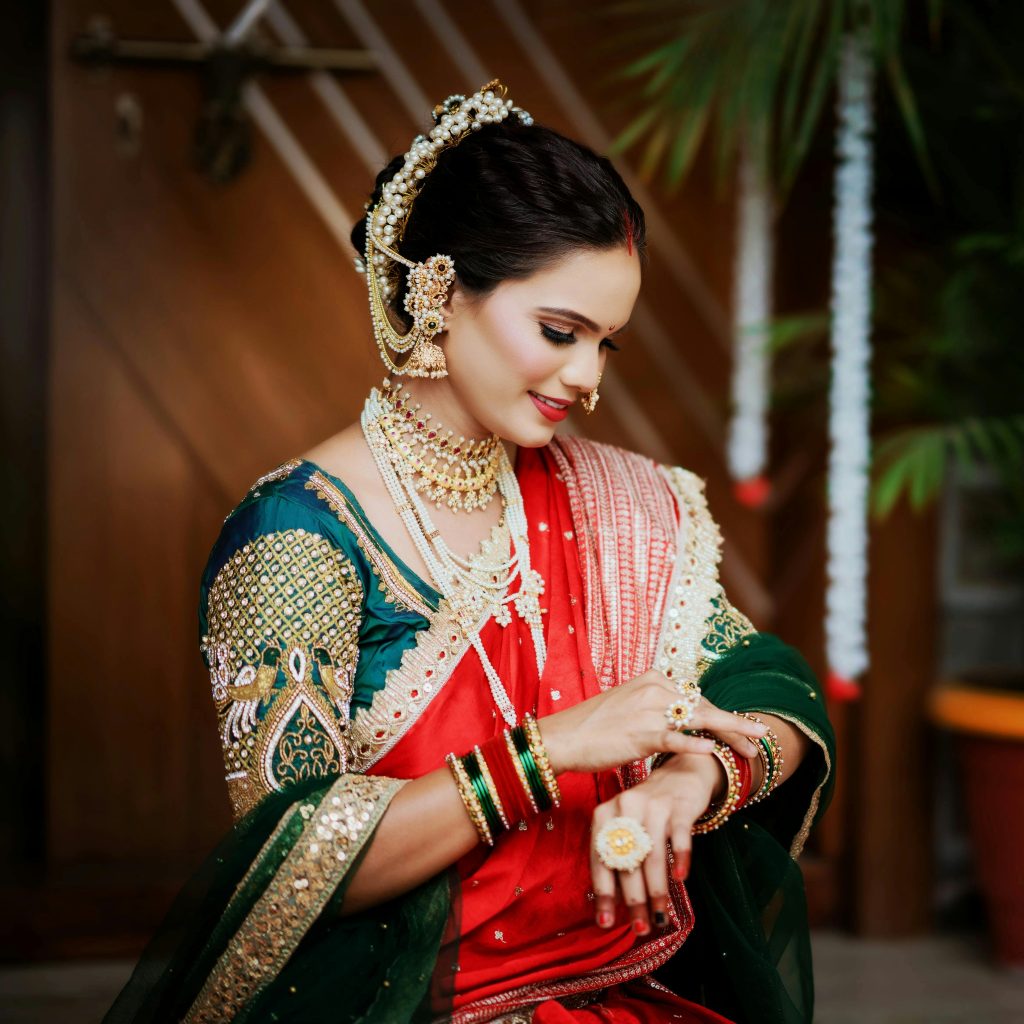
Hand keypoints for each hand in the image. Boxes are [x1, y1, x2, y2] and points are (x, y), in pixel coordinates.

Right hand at [538, 670, 766, 774]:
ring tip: (754, 747)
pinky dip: (695, 744)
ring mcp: (649, 710)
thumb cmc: (593, 726)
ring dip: (731, 733)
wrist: (563, 736)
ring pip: (700, 720)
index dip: (723, 716)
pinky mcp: (641, 733)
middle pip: (705, 707)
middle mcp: (655, 688)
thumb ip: (655, 707)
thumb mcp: (628, 706)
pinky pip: (675, 738)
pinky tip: (714, 750)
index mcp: (653, 679)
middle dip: (735, 725)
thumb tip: (679, 718)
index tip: (742, 729)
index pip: (697, 697)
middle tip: (760, 740)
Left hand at [589, 751, 722, 934]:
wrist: (679, 775)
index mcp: (604, 814)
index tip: (606, 922)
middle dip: (633, 899)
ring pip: (652, 854)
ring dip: (657, 890)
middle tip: (640, 927)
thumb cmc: (647, 812)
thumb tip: (612, 906)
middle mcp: (624, 807)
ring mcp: (652, 805)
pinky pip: (679, 837)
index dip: (603, 893)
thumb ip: (618, 858)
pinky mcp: (678, 806)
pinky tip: (681, 879)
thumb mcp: (626, 827)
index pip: (600, 859)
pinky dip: (680, 858)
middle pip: (626, 861)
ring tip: (661, 916)